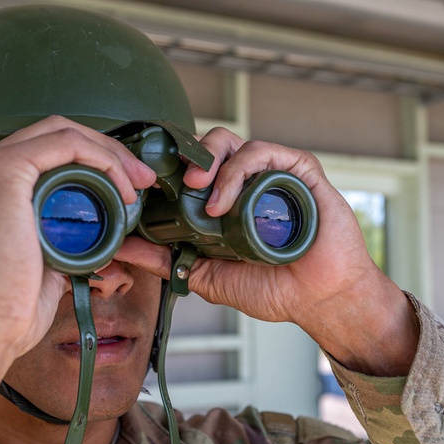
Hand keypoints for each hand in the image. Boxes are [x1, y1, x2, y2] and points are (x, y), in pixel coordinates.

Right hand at [0, 117, 156, 443]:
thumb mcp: (33, 269)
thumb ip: (54, 246)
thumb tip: (85, 245)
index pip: (39, 155)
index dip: (87, 164)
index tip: (124, 189)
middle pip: (51, 135)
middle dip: (104, 151)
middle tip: (141, 180)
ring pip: (59, 132)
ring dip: (108, 153)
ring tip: (139, 182)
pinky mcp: (0, 173)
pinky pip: (63, 145)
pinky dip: (100, 159)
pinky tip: (122, 185)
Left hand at [114, 128, 418, 375]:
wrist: (320, 300)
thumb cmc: (276, 288)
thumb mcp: (208, 276)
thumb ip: (167, 261)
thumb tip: (123, 250)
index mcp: (229, 200)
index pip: (196, 166)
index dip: (173, 167)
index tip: (151, 187)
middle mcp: (250, 182)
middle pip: (212, 145)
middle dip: (189, 157)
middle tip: (180, 184)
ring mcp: (275, 175)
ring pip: (235, 143)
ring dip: (212, 163)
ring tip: (202, 193)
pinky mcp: (300, 172)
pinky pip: (266, 153)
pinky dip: (239, 169)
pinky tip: (225, 202)